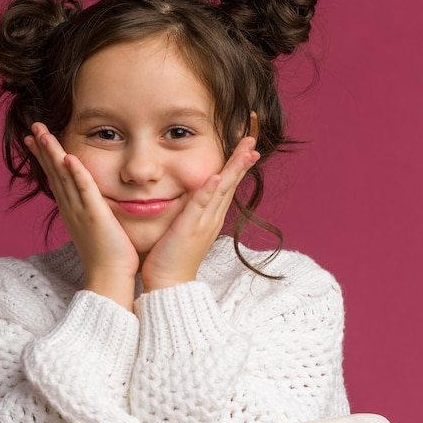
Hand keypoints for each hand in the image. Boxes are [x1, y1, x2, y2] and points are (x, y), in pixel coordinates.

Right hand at [25, 123, 138, 310]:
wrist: (110, 278)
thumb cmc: (109, 256)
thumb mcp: (96, 228)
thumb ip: (93, 211)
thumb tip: (94, 203)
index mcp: (71, 210)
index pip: (56, 177)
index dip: (46, 157)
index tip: (36, 139)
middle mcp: (71, 208)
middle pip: (53, 172)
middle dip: (43, 149)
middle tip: (32, 128)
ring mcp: (80, 211)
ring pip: (63, 176)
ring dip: (52, 154)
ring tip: (42, 134)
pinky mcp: (95, 215)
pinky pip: (84, 190)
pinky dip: (76, 173)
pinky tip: (68, 157)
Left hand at [140, 136, 259, 291]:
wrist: (168, 283)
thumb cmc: (171, 256)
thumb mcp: (183, 226)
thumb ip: (188, 210)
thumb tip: (186, 194)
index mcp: (211, 216)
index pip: (227, 184)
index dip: (237, 165)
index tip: (247, 145)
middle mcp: (212, 217)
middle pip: (231, 183)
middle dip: (243, 160)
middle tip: (253, 138)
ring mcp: (204, 222)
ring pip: (223, 190)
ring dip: (235, 169)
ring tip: (247, 150)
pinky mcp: (190, 228)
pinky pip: (202, 205)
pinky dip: (211, 190)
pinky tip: (218, 176)